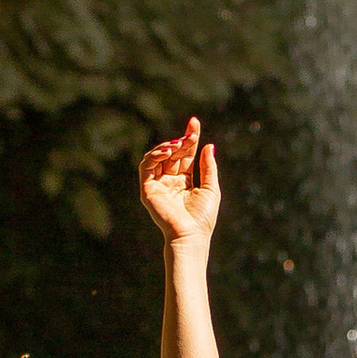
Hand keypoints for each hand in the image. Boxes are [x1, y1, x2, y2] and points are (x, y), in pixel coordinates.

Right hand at [139, 113, 220, 248]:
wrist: (190, 234)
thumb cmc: (202, 217)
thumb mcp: (210, 187)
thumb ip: (208, 167)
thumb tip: (208, 145)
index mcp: (184, 181)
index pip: (184, 154)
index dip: (189, 138)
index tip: (194, 122)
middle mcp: (169, 181)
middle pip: (172, 153)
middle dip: (181, 141)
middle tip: (190, 135)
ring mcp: (157, 184)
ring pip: (156, 157)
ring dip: (167, 147)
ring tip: (179, 144)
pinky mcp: (147, 189)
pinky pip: (146, 167)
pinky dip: (154, 156)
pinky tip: (167, 152)